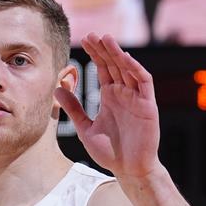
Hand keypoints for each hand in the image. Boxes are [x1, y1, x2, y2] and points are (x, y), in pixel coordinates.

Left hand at [54, 33, 161, 178]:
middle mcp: (124, 94)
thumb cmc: (110, 152)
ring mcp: (137, 98)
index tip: (84, 40)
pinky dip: (135, 69)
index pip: (103, 69)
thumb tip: (57, 88)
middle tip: (92, 34)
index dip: (95, 54)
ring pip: (128, 69)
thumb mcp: (85, 128)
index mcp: (110, 97)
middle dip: (104, 49)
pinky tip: (125, 58)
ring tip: (106, 39)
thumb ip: (73, 108)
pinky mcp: (148, 106)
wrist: (129, 170)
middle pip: (114, 65)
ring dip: (118, 54)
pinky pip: (143, 82)